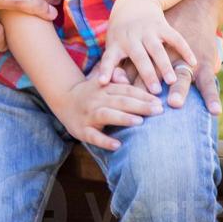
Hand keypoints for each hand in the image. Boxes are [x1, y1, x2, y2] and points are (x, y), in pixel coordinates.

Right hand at [47, 77, 162, 151]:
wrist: (63, 100)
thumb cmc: (91, 93)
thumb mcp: (101, 82)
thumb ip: (116, 78)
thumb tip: (126, 76)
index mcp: (104, 88)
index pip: (126, 90)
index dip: (143, 95)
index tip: (159, 100)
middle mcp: (96, 100)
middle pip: (120, 101)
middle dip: (140, 106)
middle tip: (158, 110)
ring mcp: (88, 115)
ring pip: (107, 115)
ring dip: (123, 118)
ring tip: (139, 122)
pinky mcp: (82, 130)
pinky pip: (93, 136)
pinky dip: (105, 141)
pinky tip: (117, 145)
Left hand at [113, 0, 222, 113]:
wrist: (134, 2)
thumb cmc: (122, 34)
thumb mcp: (114, 46)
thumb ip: (114, 67)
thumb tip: (108, 87)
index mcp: (117, 44)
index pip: (109, 58)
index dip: (105, 70)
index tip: (102, 82)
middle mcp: (131, 37)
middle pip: (139, 56)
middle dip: (146, 74)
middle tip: (154, 91)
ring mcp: (148, 31)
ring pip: (157, 49)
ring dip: (164, 64)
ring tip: (172, 81)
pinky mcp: (163, 26)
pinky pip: (175, 38)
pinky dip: (184, 49)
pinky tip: (193, 62)